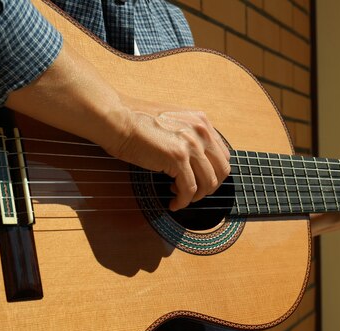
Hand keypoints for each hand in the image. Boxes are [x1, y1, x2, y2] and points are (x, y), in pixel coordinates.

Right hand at [111, 97, 230, 210]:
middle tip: (195, 193)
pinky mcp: (178, 158)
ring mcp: (191, 145)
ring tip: (180, 196)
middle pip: (221, 171)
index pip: (223, 155)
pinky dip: (183, 201)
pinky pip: (189, 189)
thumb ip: (189, 136)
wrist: (116, 118)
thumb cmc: (136, 121)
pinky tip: (174, 203)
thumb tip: (196, 161)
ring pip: (208, 183)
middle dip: (209, 187)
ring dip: (196, 196)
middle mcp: (201, 132)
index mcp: (202, 121)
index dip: (214, 173)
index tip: (202, 180)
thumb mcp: (173, 122)